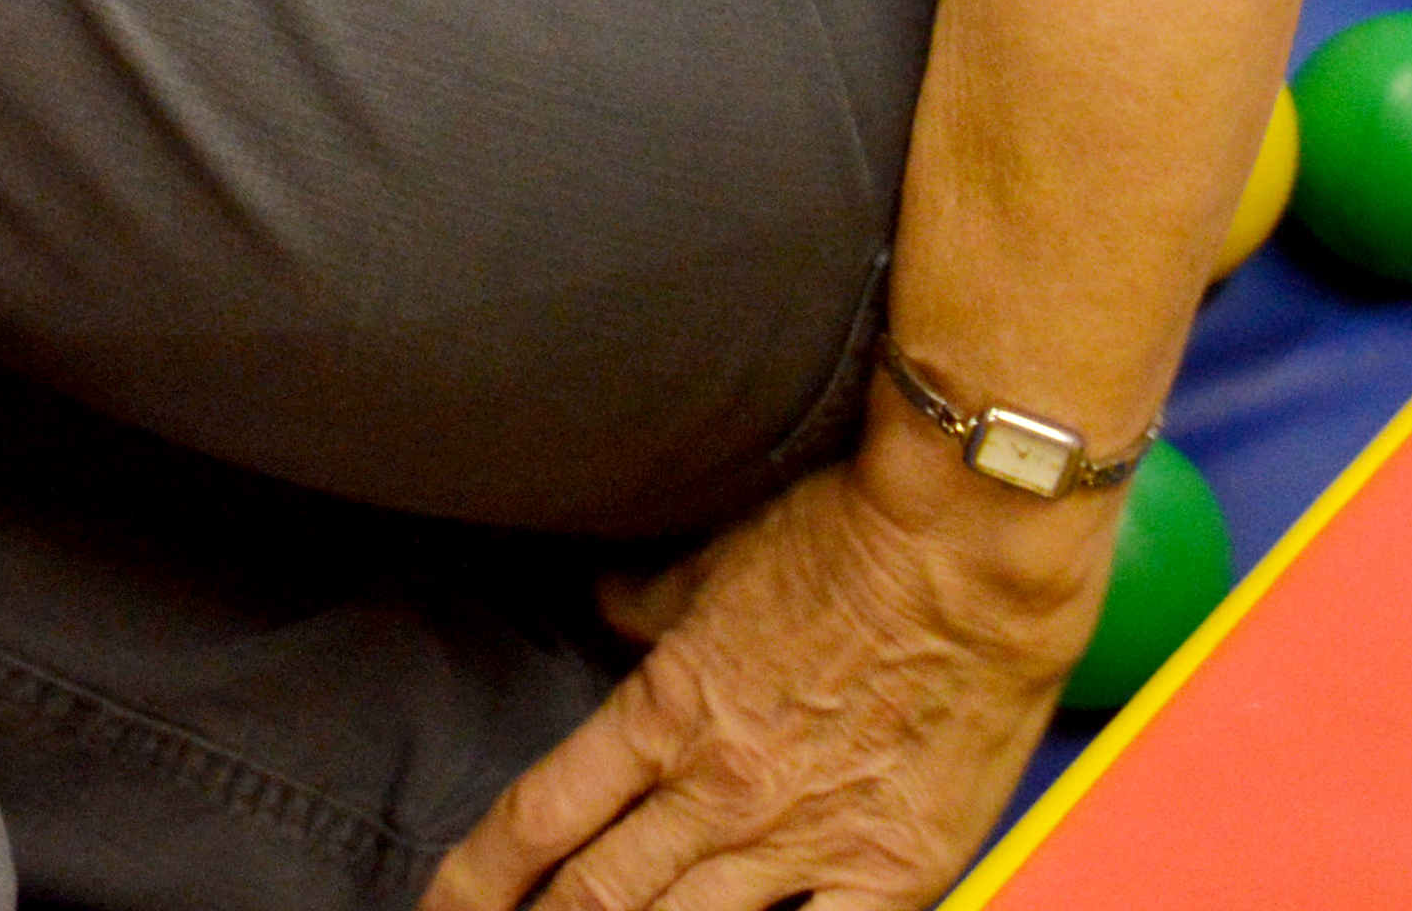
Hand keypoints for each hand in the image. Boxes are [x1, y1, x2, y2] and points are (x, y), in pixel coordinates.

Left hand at [421, 441, 1098, 910]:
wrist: (972, 552)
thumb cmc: (845, 538)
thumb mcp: (714, 560)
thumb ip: (649, 602)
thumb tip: (605, 606)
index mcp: (665, 714)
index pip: (539, 818)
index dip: (479, 876)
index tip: (439, 906)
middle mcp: (722, 793)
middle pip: (597, 897)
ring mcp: (808, 841)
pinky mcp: (895, 873)